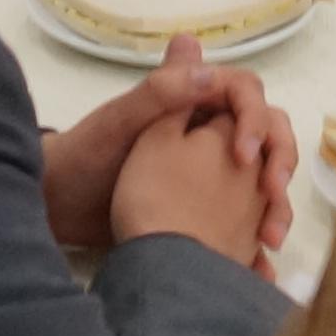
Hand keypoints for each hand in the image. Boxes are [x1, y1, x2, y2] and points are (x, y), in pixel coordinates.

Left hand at [44, 32, 295, 259]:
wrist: (56, 208)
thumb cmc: (83, 156)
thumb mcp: (118, 123)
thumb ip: (160, 93)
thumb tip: (212, 70)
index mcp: (191, 99)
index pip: (246, 94)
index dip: (255, 120)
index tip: (245, 156)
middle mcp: (207, 129)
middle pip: (266, 133)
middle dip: (279, 160)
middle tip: (272, 193)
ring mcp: (209, 169)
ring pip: (261, 176)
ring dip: (275, 203)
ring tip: (270, 239)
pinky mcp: (206, 205)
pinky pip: (244, 215)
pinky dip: (255, 236)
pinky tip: (259, 264)